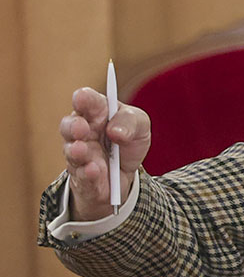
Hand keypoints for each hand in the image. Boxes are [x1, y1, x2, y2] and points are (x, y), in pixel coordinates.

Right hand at [60, 87, 151, 220]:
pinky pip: (83, 177)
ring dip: (76, 151)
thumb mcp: (140, 125)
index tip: (82, 98)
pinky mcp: (83, 179)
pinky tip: (93, 170)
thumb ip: (130, 121)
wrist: (126, 173)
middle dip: (73, 126)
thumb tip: (116, 131)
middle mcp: (82, 133)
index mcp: (96, 112)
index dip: (83, 99)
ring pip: (72, 153)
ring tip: (81, 149)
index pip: (86, 101)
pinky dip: (88, 174)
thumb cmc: (128, 139)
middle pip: (70, 126)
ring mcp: (80, 157)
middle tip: (81, 127)